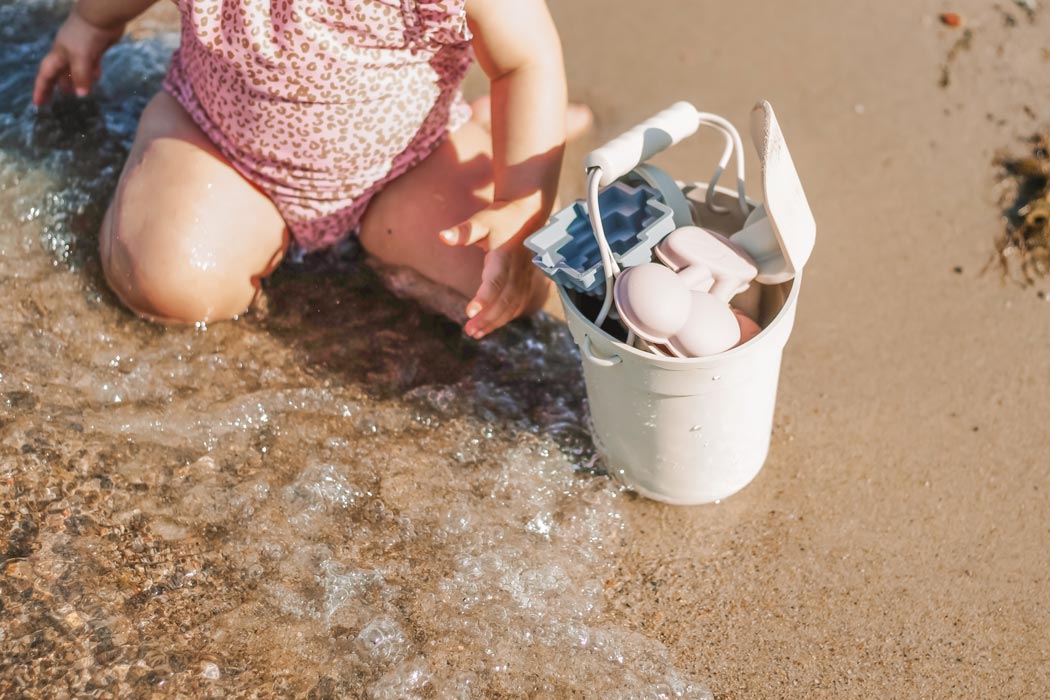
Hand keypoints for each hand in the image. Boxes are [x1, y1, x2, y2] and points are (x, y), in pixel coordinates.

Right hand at [33, 8, 124, 105]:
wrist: (101, 17)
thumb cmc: (85, 35)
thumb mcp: (80, 57)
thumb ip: (81, 76)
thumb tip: (81, 95)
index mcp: (58, 55)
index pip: (46, 75)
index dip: (41, 89)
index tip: (38, 103)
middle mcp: (67, 54)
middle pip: (58, 74)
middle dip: (55, 87)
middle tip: (54, 102)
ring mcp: (81, 51)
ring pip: (75, 70)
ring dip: (74, 82)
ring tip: (75, 94)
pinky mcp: (95, 49)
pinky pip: (90, 65)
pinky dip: (91, 74)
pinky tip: (95, 81)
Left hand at [439, 198, 550, 338]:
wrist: (528, 213)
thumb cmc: (501, 217)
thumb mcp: (482, 220)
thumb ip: (464, 231)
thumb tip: (442, 236)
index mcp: (504, 257)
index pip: (495, 282)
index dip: (484, 298)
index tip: (469, 312)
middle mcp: (516, 270)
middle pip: (504, 299)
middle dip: (488, 318)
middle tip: (469, 331)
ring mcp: (524, 277)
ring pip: (512, 305)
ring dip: (496, 321)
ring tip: (476, 333)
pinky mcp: (525, 281)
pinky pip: (518, 304)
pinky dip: (506, 317)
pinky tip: (492, 325)